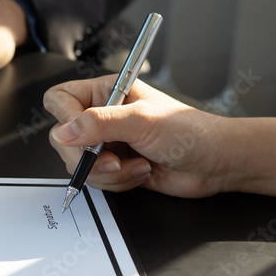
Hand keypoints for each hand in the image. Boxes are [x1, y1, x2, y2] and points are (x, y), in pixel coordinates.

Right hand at [43, 77, 233, 197]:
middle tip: (112, 159)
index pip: (61, 99)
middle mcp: (103, 117)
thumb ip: (99, 124)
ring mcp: (107, 144)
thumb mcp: (142, 121)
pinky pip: (96, 180)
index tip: (80, 135)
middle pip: (64, 138)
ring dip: (108, 173)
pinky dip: (117, 183)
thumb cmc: (190, 131)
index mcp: (106, 92)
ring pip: (79, 164)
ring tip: (136, 165)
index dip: (64, 119)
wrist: (214, 162)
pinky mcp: (115, 167)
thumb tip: (64, 132)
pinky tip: (141, 172)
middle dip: (88, 156)